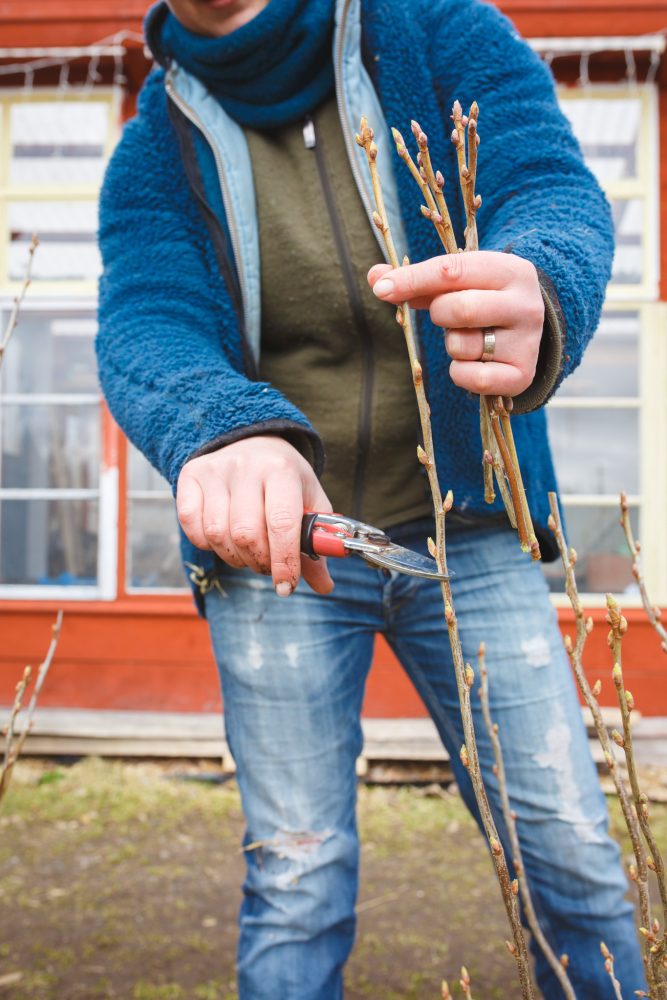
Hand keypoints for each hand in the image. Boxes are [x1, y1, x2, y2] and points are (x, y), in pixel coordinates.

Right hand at [176, 436, 333, 595]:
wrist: (253, 441)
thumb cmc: (285, 479)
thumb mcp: (309, 502)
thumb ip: (316, 543)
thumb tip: (323, 585)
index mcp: (282, 470)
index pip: (282, 524)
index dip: (284, 562)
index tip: (286, 586)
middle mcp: (247, 466)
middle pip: (246, 535)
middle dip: (260, 562)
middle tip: (268, 565)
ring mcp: (215, 470)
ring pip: (217, 534)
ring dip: (234, 558)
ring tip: (248, 552)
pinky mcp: (190, 476)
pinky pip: (191, 526)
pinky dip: (207, 545)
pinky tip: (224, 539)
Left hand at [368, 250, 543, 396]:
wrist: (528, 330)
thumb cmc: (484, 298)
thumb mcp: (459, 281)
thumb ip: (417, 279)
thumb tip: (375, 277)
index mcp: (510, 270)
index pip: (452, 270)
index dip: (411, 280)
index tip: (381, 289)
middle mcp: (526, 304)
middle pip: (458, 309)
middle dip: (439, 314)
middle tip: (446, 316)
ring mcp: (528, 341)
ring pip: (463, 346)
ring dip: (451, 345)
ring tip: (468, 337)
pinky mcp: (522, 375)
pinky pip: (474, 379)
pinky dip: (461, 374)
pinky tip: (473, 362)